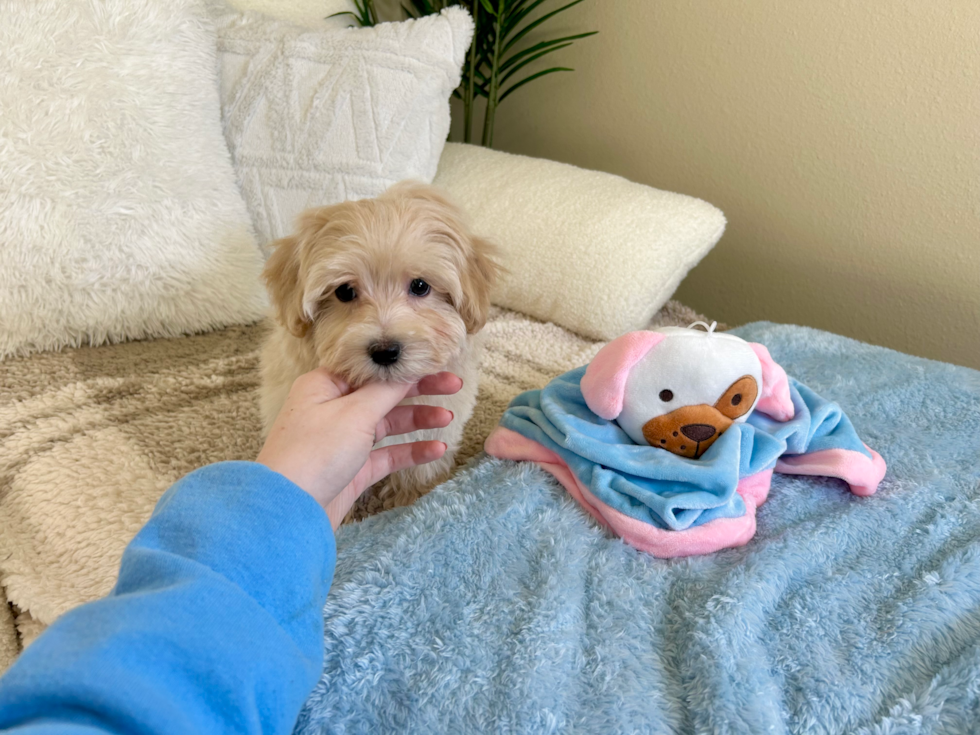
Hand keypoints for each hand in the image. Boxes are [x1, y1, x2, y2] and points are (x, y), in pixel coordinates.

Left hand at [256, 369, 461, 527]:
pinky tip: (436, 450)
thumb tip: (408, 368)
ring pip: (387, 424)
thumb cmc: (314, 453)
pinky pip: (387, 454)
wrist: (287, 512)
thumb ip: (386, 391)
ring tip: (447, 419)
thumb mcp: (354, 413)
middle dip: (418, 390)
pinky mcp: (351, 469)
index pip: (371, 369)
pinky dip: (411, 451)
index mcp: (325, 386)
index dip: (403, 365)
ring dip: (418, 420)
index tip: (434, 361)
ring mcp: (342, 441)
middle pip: (382, 394)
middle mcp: (332, 409)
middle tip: (454, 385)